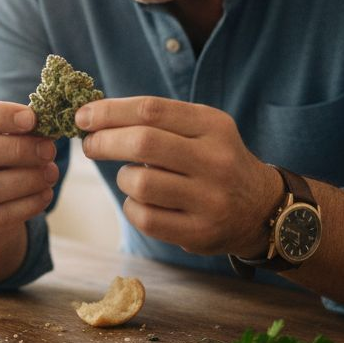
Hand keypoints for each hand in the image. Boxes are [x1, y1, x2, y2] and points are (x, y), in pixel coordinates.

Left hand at [77, 96, 281, 256]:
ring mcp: (210, 199)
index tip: (83, 116)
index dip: (110, 111)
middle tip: (90, 145)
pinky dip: (132, 206)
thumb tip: (94, 115)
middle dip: (104, 141)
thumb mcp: (201, 129)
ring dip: (123, 178)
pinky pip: (145, 217)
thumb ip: (157, 120)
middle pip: (143, 143)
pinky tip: (141, 201)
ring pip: (140, 183)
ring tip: (132, 177)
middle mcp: (216, 160)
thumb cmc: (213, 161)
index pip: (152, 109)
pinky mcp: (200, 233)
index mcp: (213, 125)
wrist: (259, 209)